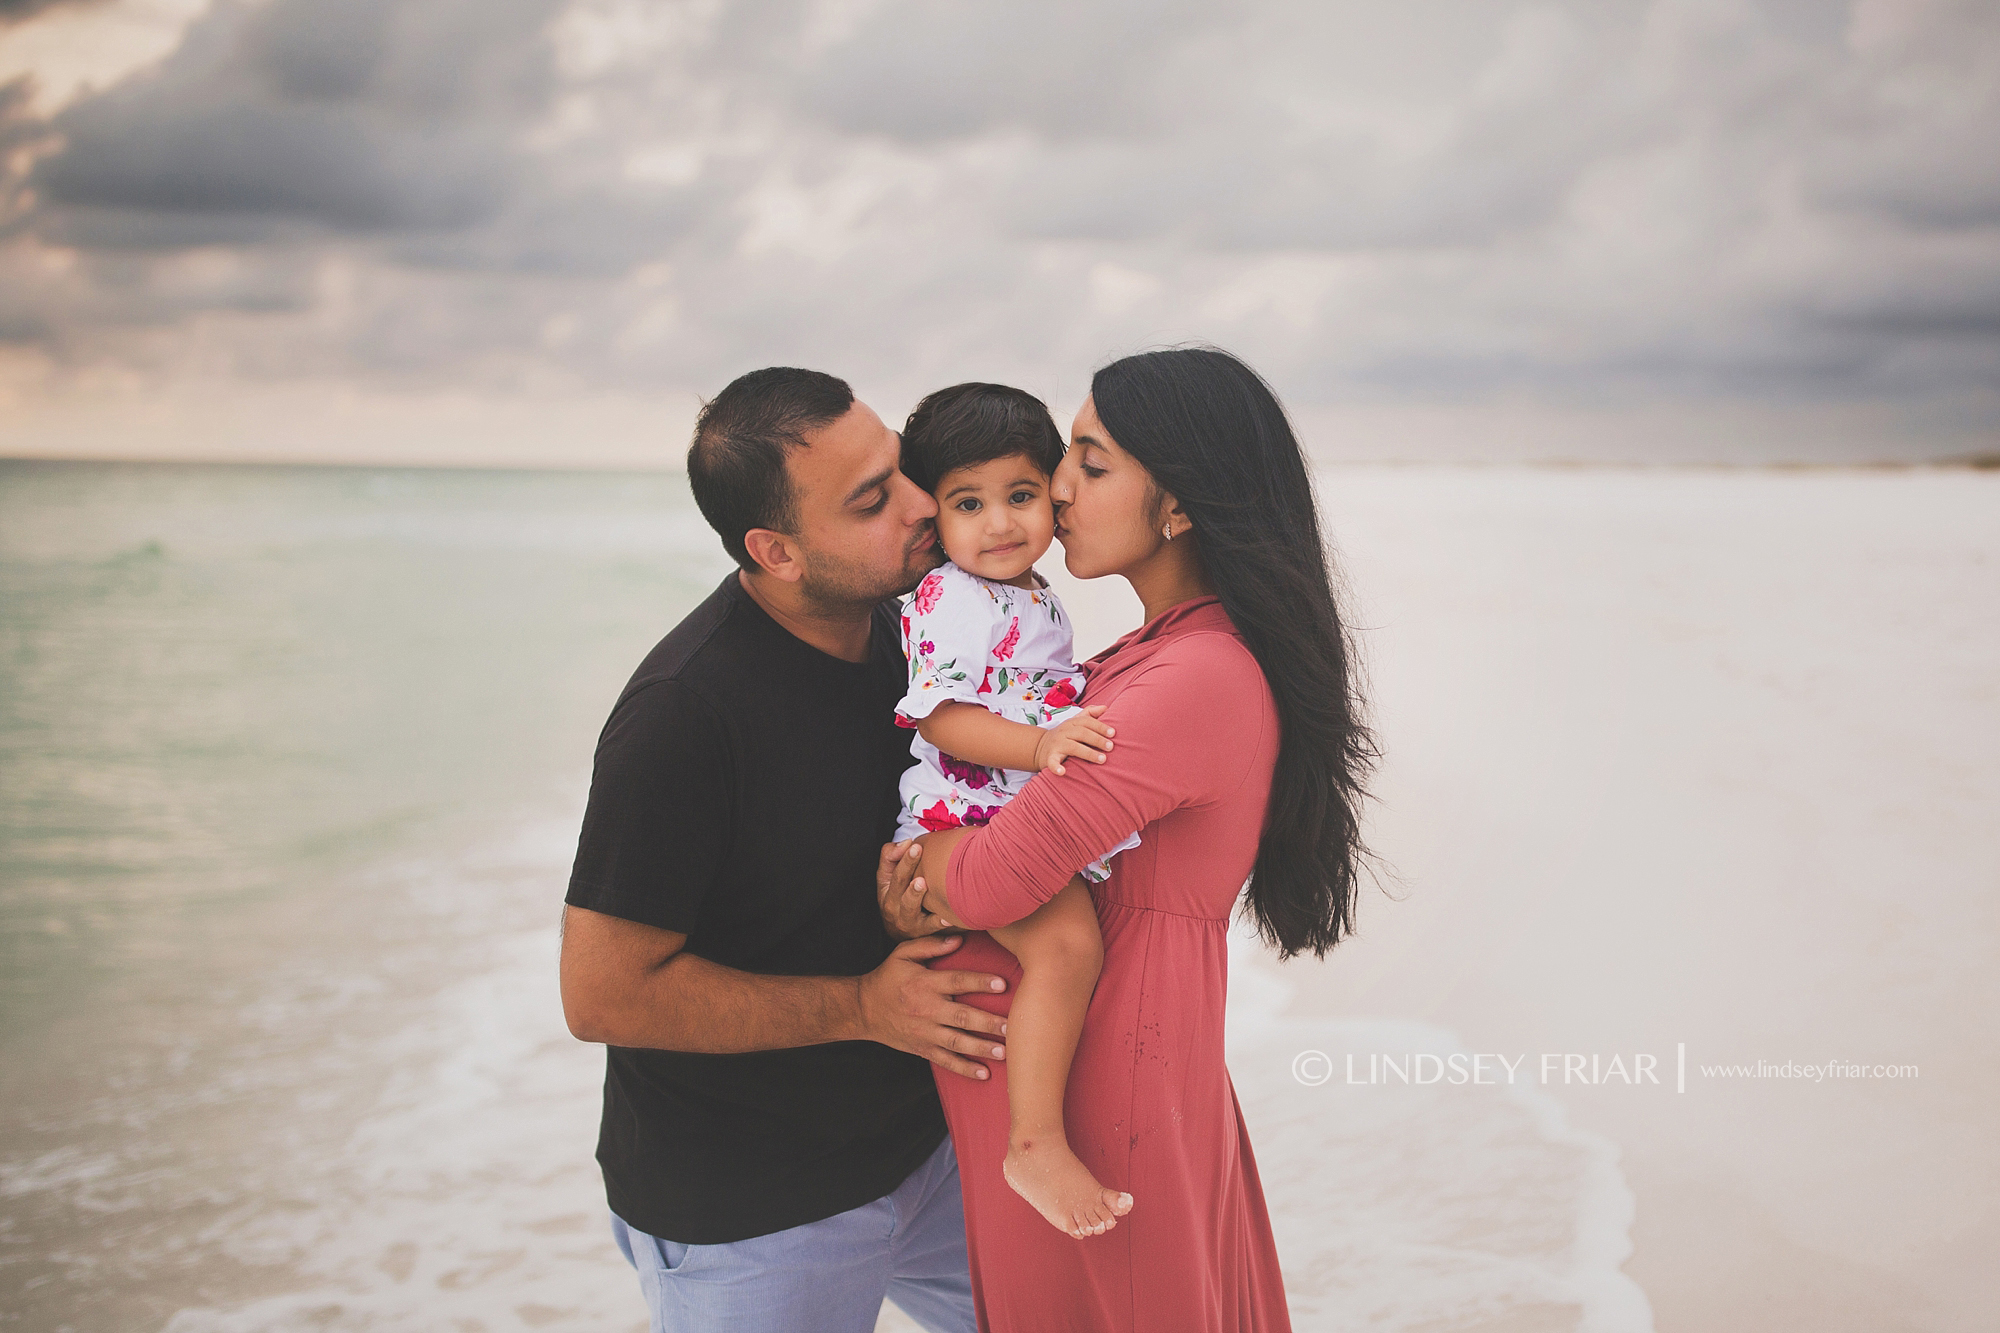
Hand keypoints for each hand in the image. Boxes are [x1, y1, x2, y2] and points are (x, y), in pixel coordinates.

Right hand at [856, 934, 1009, 1079]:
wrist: (863, 1009)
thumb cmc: (888, 978)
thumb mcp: (902, 954)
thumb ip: (930, 945)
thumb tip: (959, 939)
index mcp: (925, 984)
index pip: (957, 981)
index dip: (979, 982)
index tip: (1002, 984)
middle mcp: (927, 1009)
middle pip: (961, 1016)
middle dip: (987, 1022)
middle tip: (1011, 1027)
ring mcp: (925, 1032)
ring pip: (956, 1042)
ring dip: (981, 1047)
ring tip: (1004, 1051)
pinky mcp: (922, 1049)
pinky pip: (945, 1061)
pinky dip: (964, 1069)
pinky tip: (984, 1074)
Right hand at [877, 838, 947, 939]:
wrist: (897, 930)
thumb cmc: (896, 895)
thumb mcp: (887, 876)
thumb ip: (892, 855)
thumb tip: (907, 842)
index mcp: (888, 891)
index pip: (896, 875)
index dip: (905, 861)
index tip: (917, 847)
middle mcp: (896, 909)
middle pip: (904, 897)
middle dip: (913, 889)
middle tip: (922, 879)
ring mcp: (910, 923)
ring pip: (914, 914)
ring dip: (920, 903)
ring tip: (927, 891)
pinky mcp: (923, 933)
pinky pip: (931, 929)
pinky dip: (940, 924)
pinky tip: (949, 918)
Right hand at [1032, 705, 1114, 775]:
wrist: (1040, 746)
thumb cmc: (1065, 734)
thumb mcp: (1075, 722)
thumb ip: (1090, 713)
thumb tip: (1105, 707)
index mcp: (1072, 723)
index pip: (1087, 721)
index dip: (1100, 726)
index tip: (1113, 733)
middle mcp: (1064, 732)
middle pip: (1082, 733)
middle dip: (1097, 739)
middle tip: (1110, 747)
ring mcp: (1056, 744)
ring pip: (1073, 747)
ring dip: (1088, 753)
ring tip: (1102, 760)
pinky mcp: (1049, 757)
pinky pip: (1052, 761)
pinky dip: (1056, 767)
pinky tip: (1062, 772)